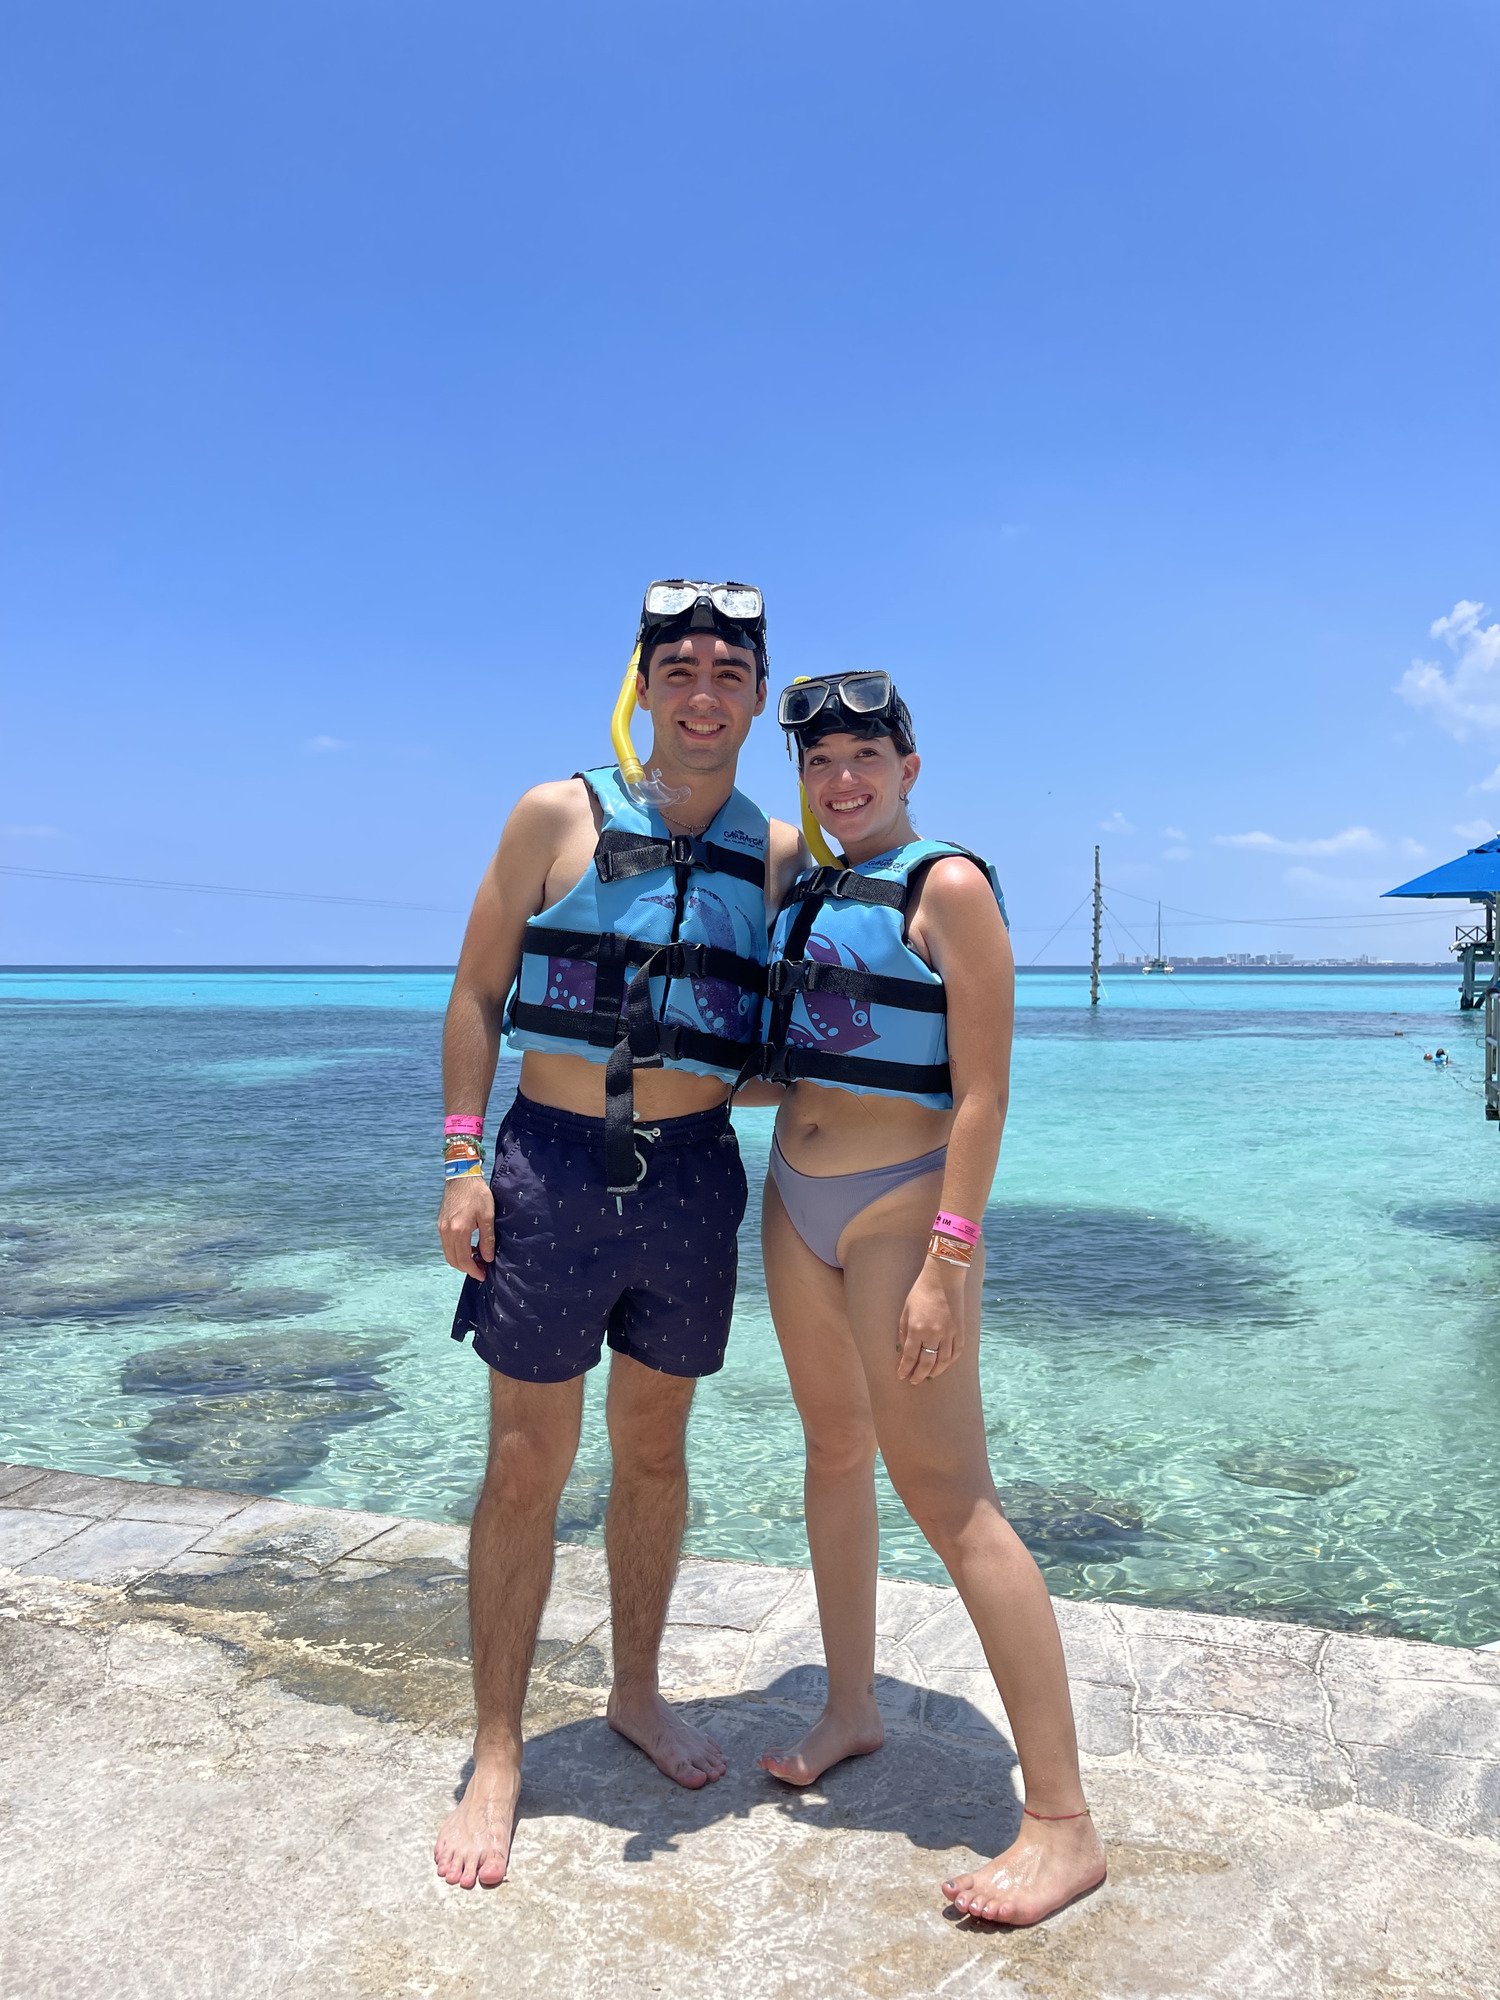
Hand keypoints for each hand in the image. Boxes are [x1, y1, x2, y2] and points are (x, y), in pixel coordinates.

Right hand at [437, 1174, 494, 1280]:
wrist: (461, 1177)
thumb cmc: (477, 1194)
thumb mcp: (487, 1216)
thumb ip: (487, 1238)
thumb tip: (488, 1258)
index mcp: (459, 1230)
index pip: (463, 1260)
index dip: (473, 1271)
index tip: (483, 1275)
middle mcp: (446, 1231)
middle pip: (453, 1260)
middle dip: (467, 1268)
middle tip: (481, 1270)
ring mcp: (441, 1228)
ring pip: (448, 1254)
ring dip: (461, 1261)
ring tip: (477, 1260)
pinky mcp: (440, 1224)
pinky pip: (446, 1245)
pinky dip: (456, 1251)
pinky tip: (469, 1248)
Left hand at [895, 1259, 965, 1382]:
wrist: (943, 1278)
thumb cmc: (921, 1292)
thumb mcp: (905, 1311)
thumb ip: (903, 1331)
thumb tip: (901, 1349)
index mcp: (917, 1329)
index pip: (910, 1356)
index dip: (905, 1369)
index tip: (901, 1376)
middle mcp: (934, 1334)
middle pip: (926, 1363)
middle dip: (919, 1375)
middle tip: (914, 1381)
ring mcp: (950, 1334)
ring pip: (943, 1361)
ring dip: (935, 1371)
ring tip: (928, 1376)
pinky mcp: (960, 1331)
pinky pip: (956, 1352)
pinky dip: (949, 1362)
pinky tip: (943, 1365)